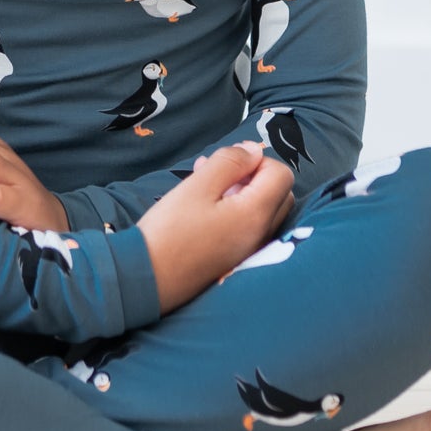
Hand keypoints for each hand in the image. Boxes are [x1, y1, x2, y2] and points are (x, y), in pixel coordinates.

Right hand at [137, 141, 296, 313]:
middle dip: (255, 175)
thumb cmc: (170, 230)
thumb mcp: (197, 187)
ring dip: (244, 191)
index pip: (282, 174)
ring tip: (206, 182)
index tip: (228, 161)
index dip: (258, 160)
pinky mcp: (236, 260)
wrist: (148, 279)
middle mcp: (261, 234)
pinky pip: (249, 227)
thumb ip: (230, 162)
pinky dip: (237, 210)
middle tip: (220, 171)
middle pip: (279, 194)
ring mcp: (250, 251)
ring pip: (263, 210)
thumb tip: (253, 151)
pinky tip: (207, 205)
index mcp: (256, 214)